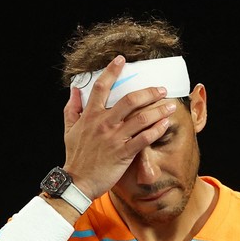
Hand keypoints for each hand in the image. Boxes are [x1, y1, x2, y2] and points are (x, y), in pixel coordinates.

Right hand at [61, 55, 176, 199]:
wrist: (77, 181)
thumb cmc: (75, 155)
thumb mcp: (69, 129)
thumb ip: (72, 107)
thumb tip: (75, 90)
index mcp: (90, 115)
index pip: (101, 87)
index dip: (111, 71)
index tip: (121, 59)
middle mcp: (104, 123)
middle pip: (129, 99)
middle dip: (148, 91)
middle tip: (160, 89)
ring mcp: (115, 138)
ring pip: (141, 118)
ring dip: (159, 110)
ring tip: (170, 105)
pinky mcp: (124, 153)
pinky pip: (145, 138)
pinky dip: (157, 130)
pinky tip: (165, 124)